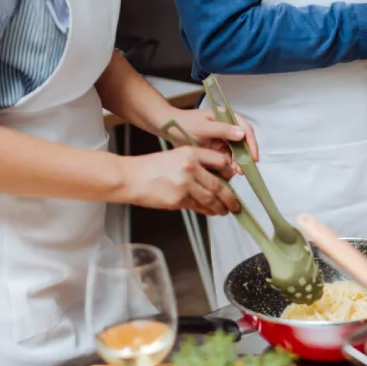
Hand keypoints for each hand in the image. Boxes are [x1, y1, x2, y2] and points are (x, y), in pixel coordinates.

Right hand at [121, 147, 239, 215]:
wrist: (131, 178)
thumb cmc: (151, 168)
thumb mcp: (177, 156)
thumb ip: (196, 164)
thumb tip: (216, 179)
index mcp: (191, 153)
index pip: (220, 161)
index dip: (229, 173)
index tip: (232, 180)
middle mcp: (190, 167)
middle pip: (219, 185)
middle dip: (230, 198)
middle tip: (235, 204)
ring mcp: (185, 184)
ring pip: (210, 199)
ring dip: (220, 207)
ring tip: (225, 211)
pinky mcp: (178, 200)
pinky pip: (198, 207)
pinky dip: (207, 211)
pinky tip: (211, 212)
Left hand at [157, 108, 258, 173]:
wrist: (168, 128)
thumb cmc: (183, 123)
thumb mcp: (203, 127)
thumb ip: (223, 130)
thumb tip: (242, 134)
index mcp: (226, 116)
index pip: (245, 129)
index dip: (251, 144)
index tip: (253, 158)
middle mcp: (227, 126)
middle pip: (243, 142)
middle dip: (244, 156)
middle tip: (242, 169)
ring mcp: (222, 137)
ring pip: (236, 151)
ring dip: (237, 162)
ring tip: (234, 172)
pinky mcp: (217, 147)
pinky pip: (227, 157)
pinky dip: (228, 164)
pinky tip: (227, 171)